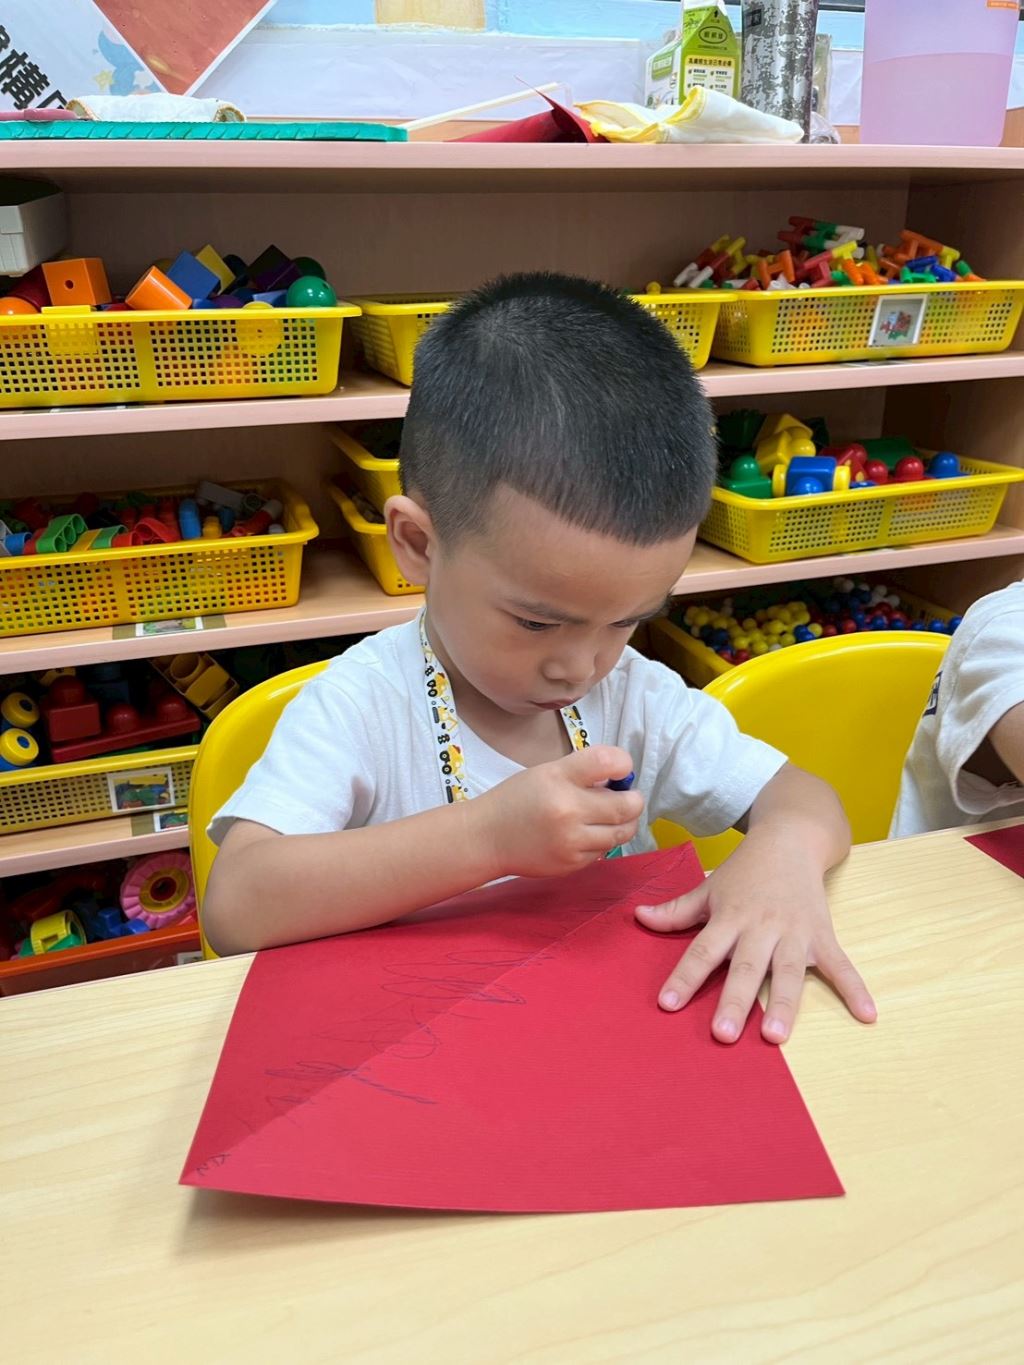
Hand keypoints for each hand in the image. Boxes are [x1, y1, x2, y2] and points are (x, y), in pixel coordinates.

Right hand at [476, 745, 643, 879]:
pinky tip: (587, 833)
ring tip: (611, 816)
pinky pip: (604, 850)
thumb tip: (620, 780)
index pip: (607, 761)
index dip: (624, 763)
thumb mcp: (546, 773)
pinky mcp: (572, 863)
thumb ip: (583, 772)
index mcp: (559, 777)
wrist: (487, 838)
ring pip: (621, 832)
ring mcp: (571, 840)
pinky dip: (603, 841)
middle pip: (626, 806)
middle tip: (628, 798)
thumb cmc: (517, 800)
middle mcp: (568, 809)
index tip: (621, 770)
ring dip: (624, 823)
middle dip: (633, 800)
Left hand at [634, 831, 875, 1044]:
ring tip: (776, 1037)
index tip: (668, 1004)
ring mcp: (795, 933)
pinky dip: (855, 988)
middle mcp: (761, 928)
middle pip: (745, 969)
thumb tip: (638, 917)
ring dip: (784, 1004)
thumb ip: (676, 910)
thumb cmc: (746, 870)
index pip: (702, 951)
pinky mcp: (822, 935)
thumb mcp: (709, 887)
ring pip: (788, 973)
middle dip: (735, 1001)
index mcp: (730, 917)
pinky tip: (867, 1014)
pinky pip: (840, 965)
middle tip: (723, 1034)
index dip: (684, 977)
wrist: (791, 839)